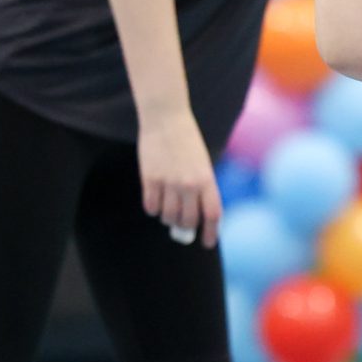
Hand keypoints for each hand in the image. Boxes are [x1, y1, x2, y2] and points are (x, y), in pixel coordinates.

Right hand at [137, 110, 222, 247]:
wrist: (165, 119)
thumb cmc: (187, 141)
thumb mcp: (203, 163)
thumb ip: (202, 187)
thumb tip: (199, 215)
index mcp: (206, 179)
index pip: (212, 215)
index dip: (211, 233)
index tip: (208, 243)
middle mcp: (188, 184)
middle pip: (188, 220)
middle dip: (185, 227)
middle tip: (182, 225)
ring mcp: (168, 182)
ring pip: (168, 216)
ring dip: (168, 218)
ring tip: (168, 211)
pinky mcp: (149, 178)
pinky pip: (150, 206)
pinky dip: (153, 209)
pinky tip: (155, 202)